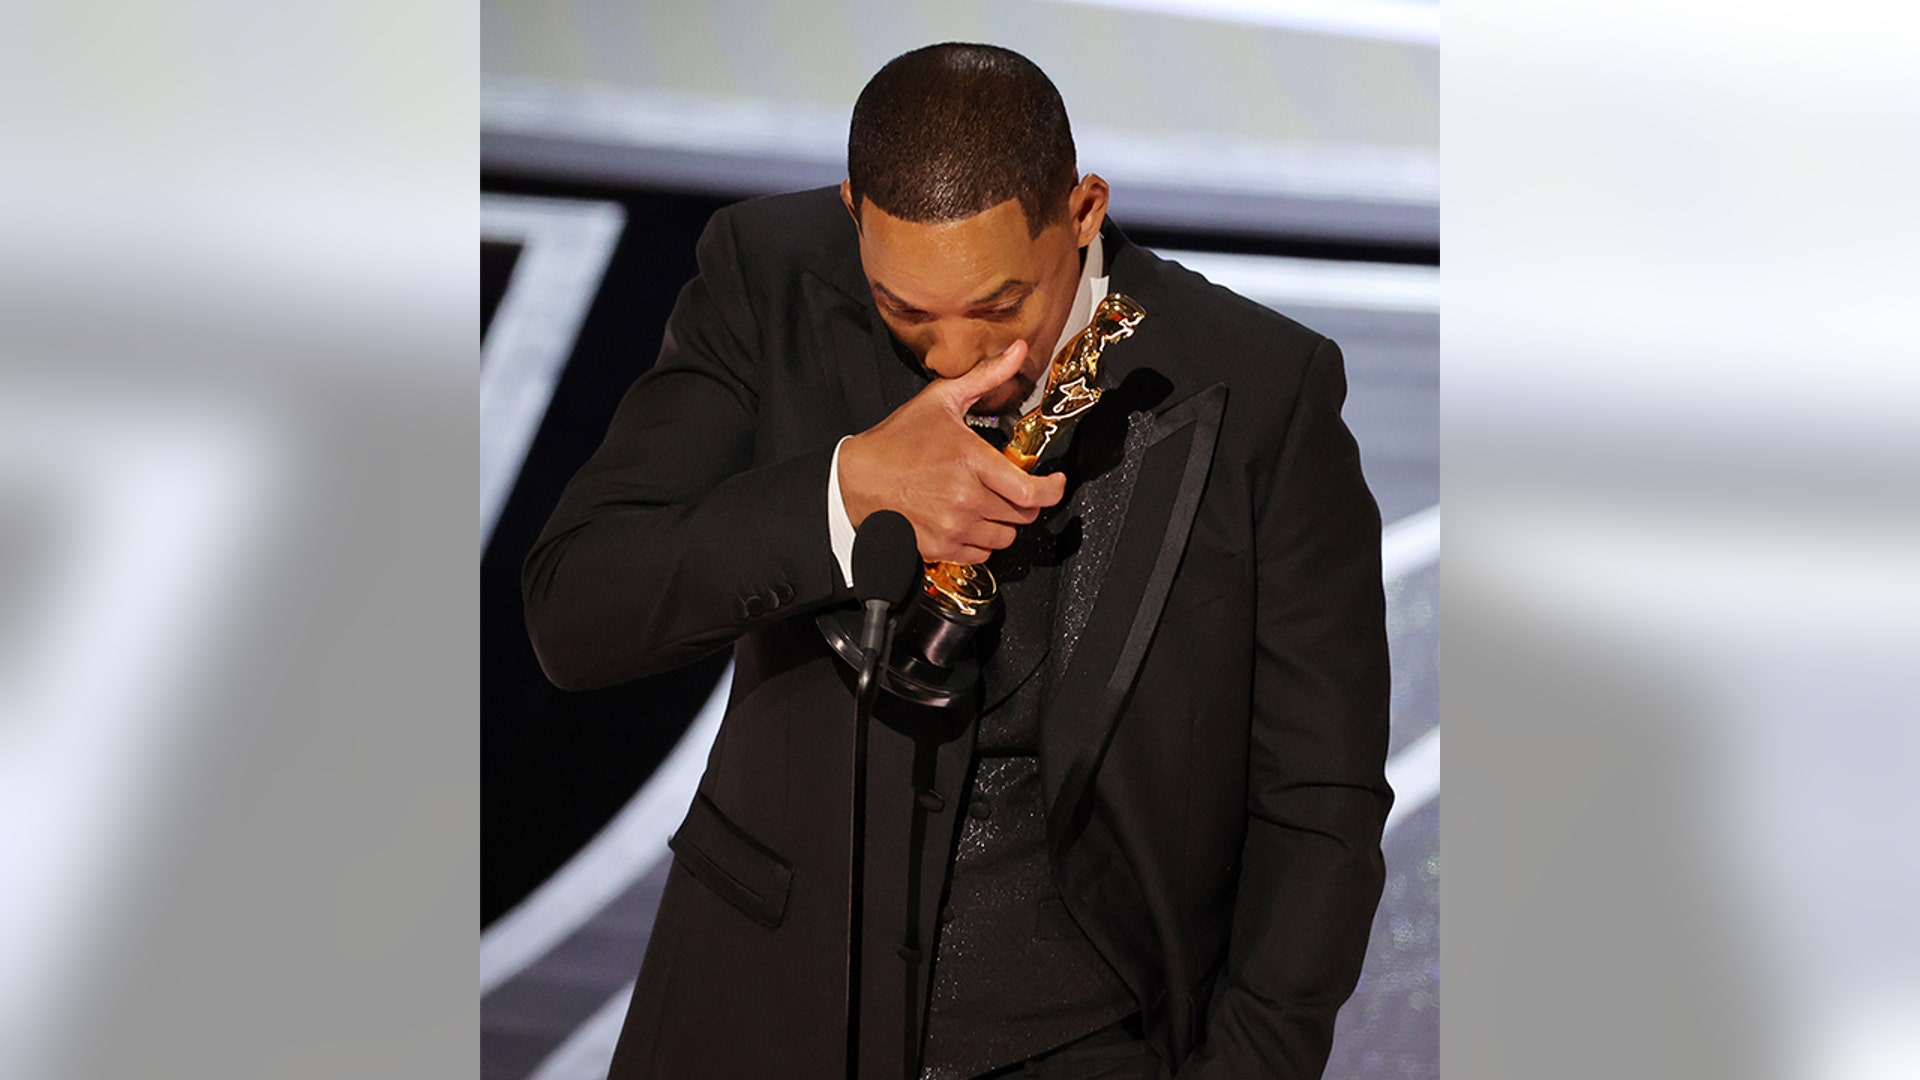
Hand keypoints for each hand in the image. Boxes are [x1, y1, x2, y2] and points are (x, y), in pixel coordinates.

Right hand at [839, 341, 1066, 563]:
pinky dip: (982, 541)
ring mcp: (953, 526)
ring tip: (985, 502)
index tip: (1054, 483)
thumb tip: (1018, 351)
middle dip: (1024, 501)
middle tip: (1010, 487)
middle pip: (1022, 514)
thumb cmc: (896, 441)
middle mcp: (965, 497)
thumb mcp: (941, 400)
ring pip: (1005, 536)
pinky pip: (982, 554)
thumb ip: (986, 376)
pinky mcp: (940, 547)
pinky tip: (967, 519)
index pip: (1030, 491)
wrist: (855, 480)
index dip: (1053, 490)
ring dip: (1003, 521)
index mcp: (970, 460)